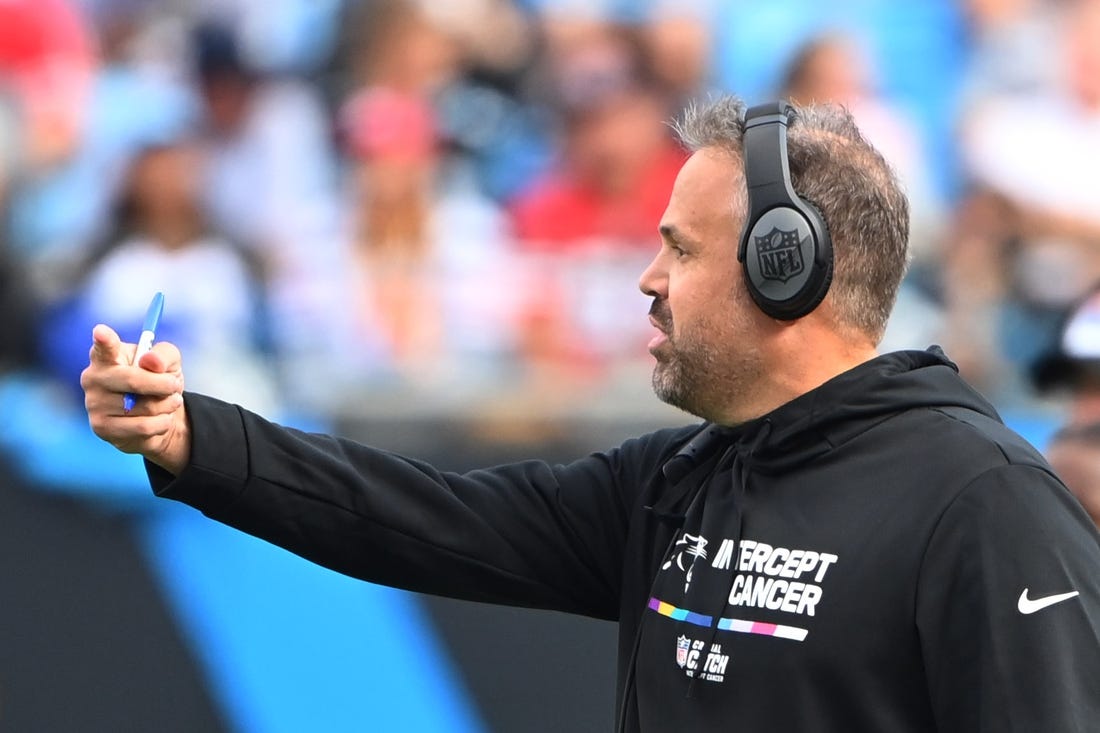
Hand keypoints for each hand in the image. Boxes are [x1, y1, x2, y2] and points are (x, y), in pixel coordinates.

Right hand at [80, 323, 190, 474]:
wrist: (158, 416)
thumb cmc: (159, 382)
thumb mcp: (169, 363)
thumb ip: (164, 355)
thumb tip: (151, 362)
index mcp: (106, 356)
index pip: (104, 347)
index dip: (103, 340)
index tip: (102, 332)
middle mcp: (93, 378)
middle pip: (132, 380)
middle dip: (163, 384)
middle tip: (175, 385)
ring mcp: (94, 404)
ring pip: (144, 406)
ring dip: (167, 405)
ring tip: (169, 403)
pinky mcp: (102, 428)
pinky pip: (143, 427)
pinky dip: (162, 423)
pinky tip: (161, 419)